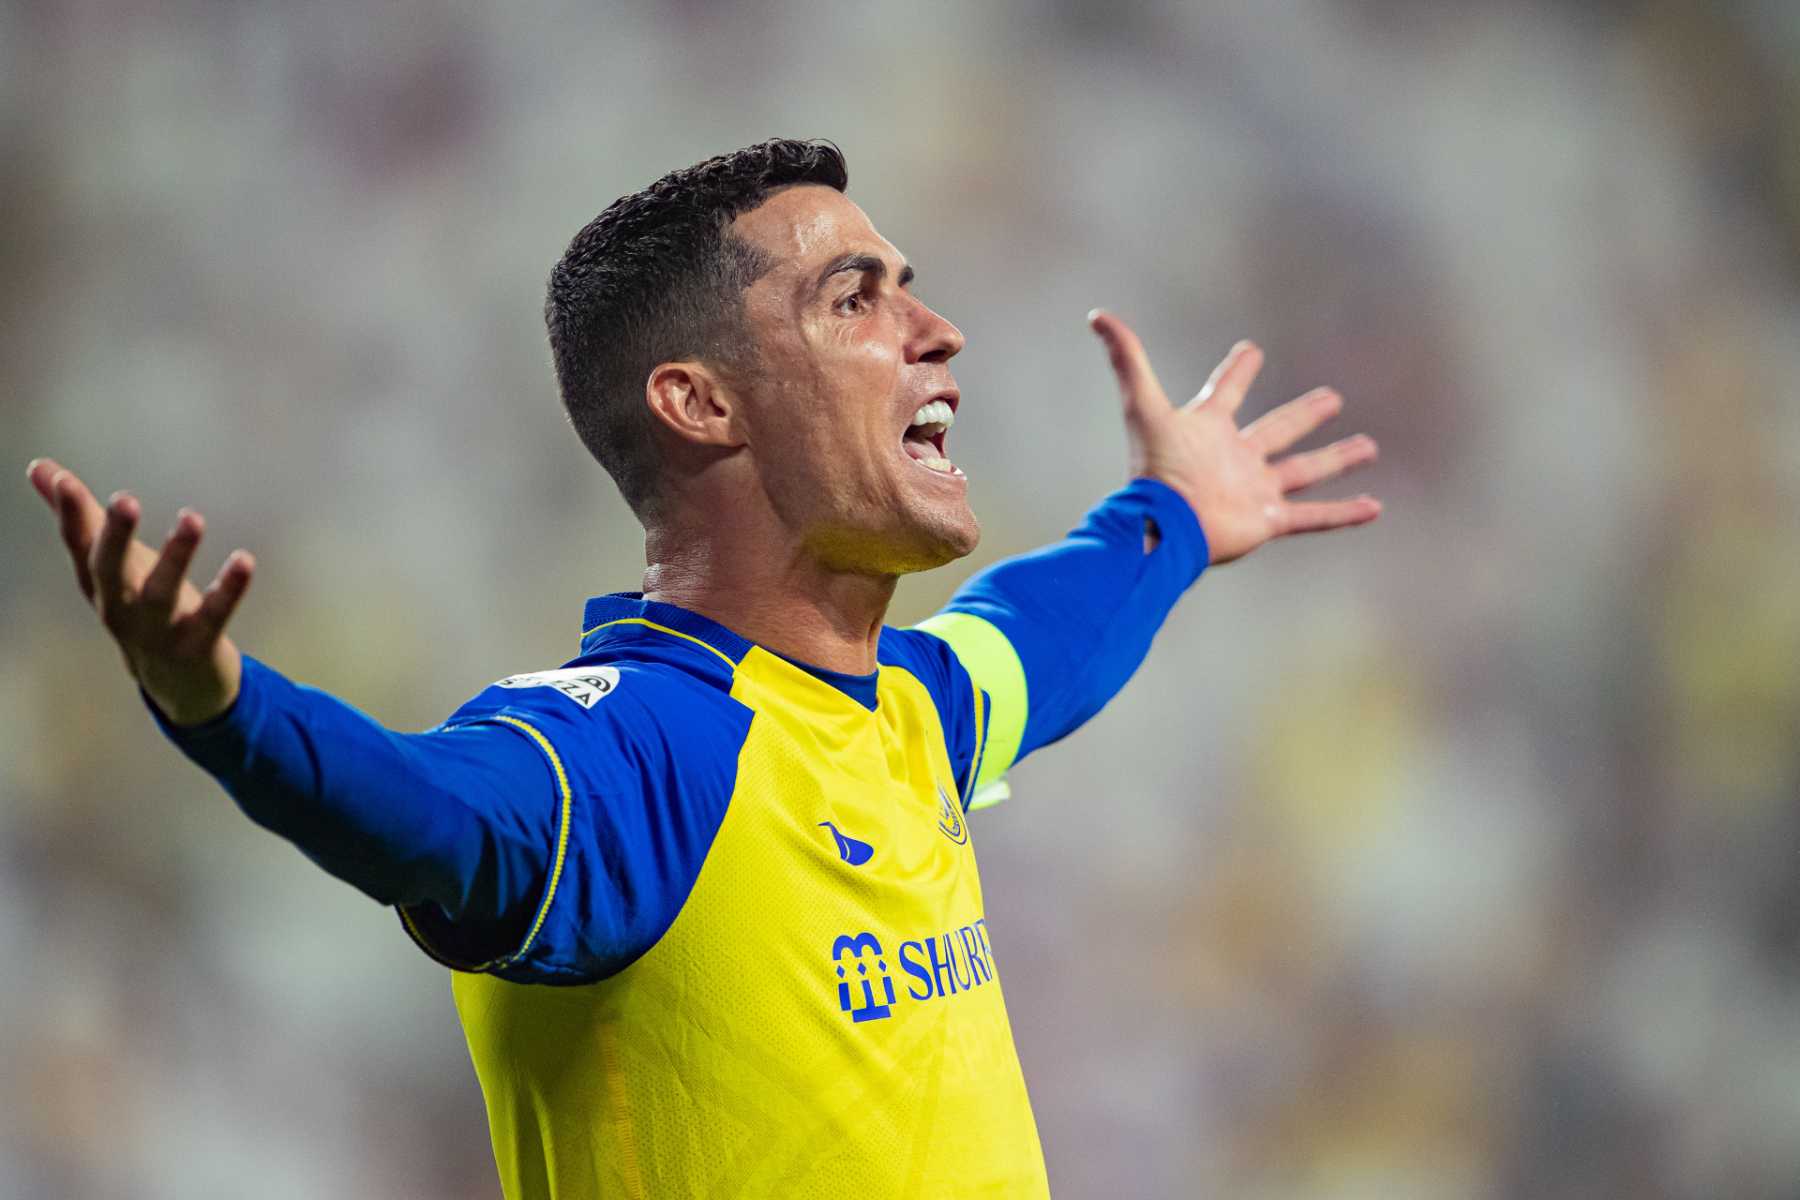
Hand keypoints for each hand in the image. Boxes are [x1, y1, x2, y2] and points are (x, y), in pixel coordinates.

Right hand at [25, 458, 255, 725]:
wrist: (177, 685)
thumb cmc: (142, 608)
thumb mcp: (111, 564)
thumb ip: (82, 517)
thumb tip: (40, 467)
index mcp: (100, 584)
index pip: (80, 545)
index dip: (70, 514)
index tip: (63, 480)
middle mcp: (121, 609)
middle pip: (109, 571)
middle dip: (114, 536)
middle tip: (124, 499)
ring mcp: (158, 631)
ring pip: (161, 594)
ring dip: (176, 556)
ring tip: (193, 517)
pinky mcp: (197, 646)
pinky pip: (214, 617)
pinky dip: (228, 590)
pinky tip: (244, 560)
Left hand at [1088, 311, 1380, 564]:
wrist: (1163, 524)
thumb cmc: (1155, 468)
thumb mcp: (1142, 406)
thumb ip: (1125, 358)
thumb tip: (1098, 315)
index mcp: (1209, 429)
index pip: (1227, 391)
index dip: (1238, 370)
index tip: (1251, 349)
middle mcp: (1235, 458)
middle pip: (1278, 429)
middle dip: (1304, 415)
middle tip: (1331, 397)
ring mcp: (1254, 490)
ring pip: (1304, 471)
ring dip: (1337, 459)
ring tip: (1368, 446)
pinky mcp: (1267, 520)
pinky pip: (1313, 516)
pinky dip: (1343, 514)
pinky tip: (1375, 507)